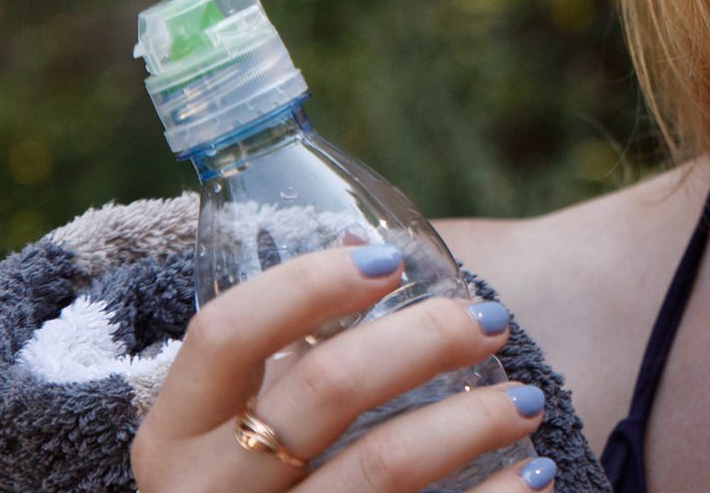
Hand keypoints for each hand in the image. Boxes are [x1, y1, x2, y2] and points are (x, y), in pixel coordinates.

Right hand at [130, 244, 557, 492]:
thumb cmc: (272, 481)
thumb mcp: (253, 420)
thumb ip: (293, 352)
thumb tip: (365, 241)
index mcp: (175, 435)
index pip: (225, 334)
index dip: (305, 285)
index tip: (388, 259)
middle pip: (322, 390)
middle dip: (422, 340)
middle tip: (490, 318)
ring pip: (383, 467)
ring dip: (472, 422)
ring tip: (527, 401)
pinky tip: (534, 473)